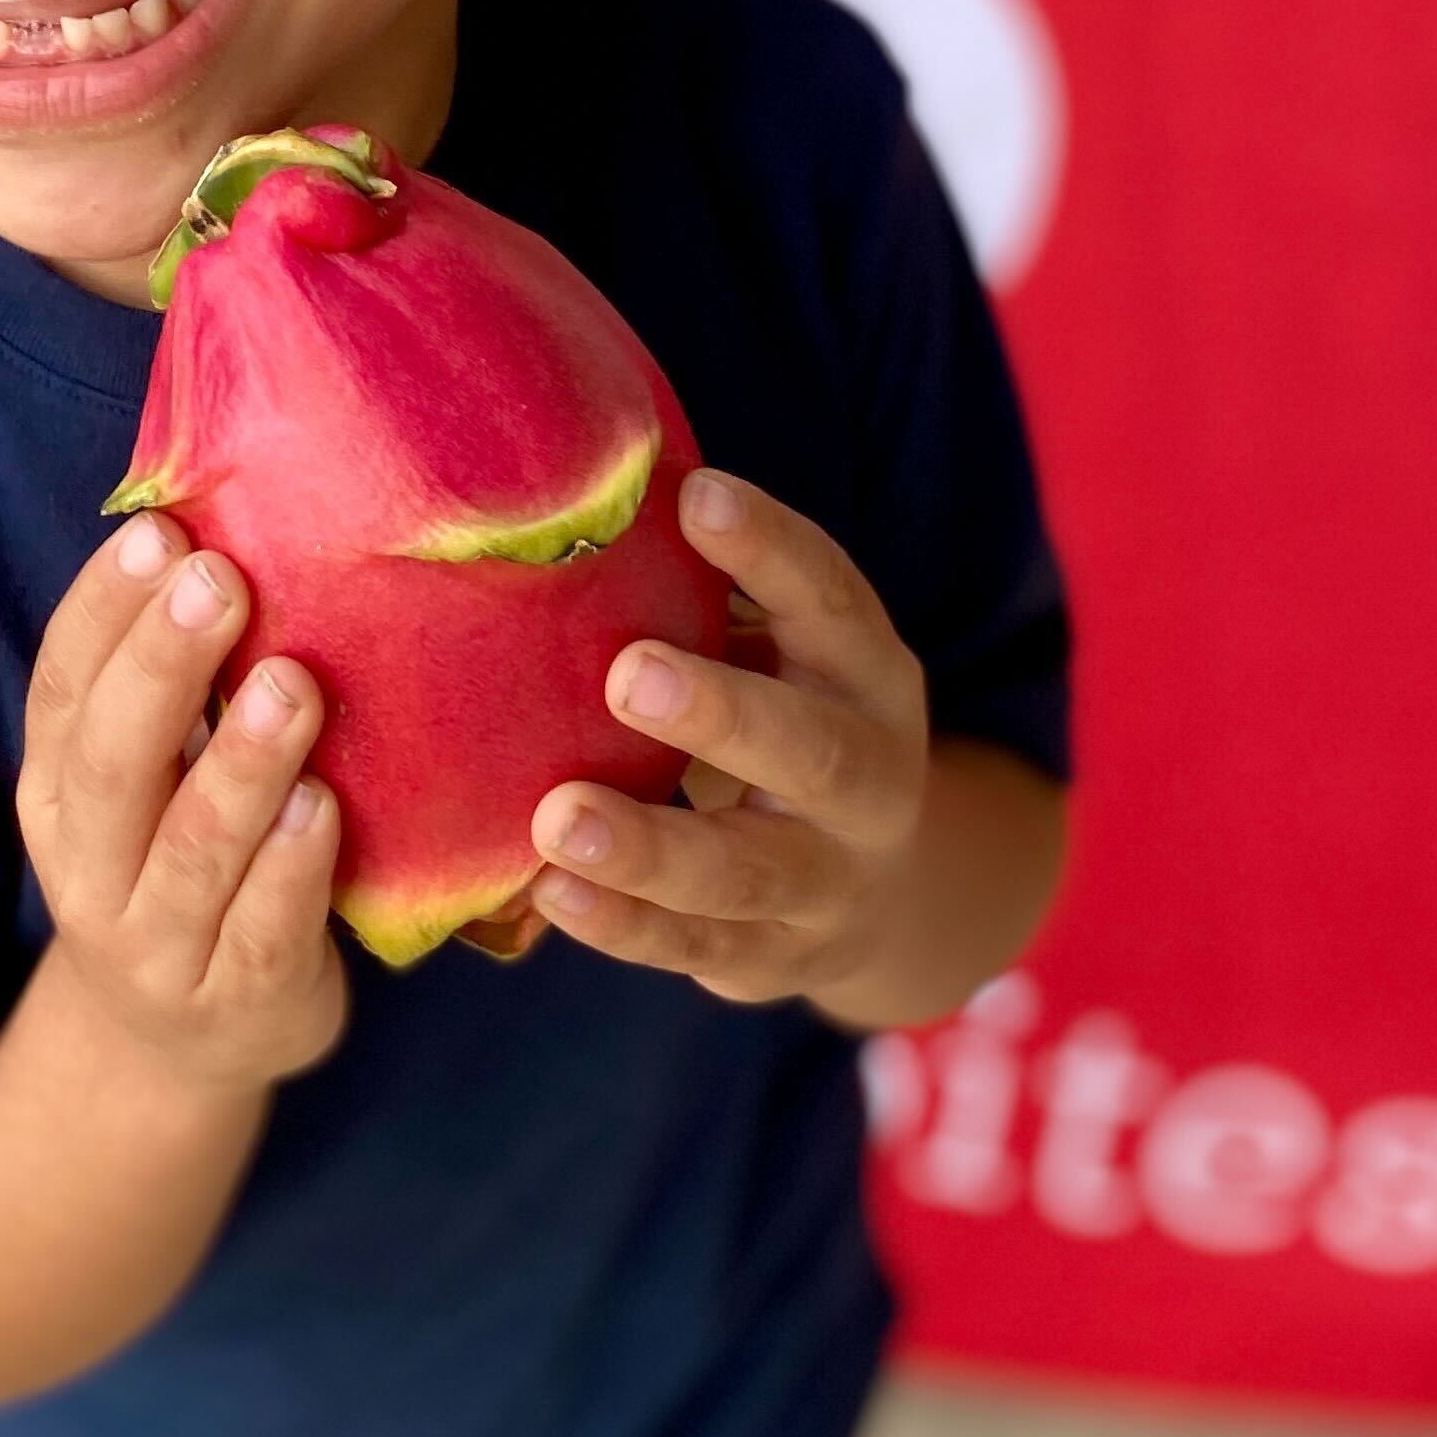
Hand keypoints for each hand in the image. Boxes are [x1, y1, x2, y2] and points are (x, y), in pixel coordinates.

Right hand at [17, 512, 347, 1093]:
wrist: (177, 1047)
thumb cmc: (179, 863)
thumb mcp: (150, 779)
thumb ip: (171, 681)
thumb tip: (225, 519)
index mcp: (58, 790)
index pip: (62, 688)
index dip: (101, 610)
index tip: (157, 530)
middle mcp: (89, 867)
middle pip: (111, 761)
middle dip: (162, 666)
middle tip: (220, 581)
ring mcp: (157, 945)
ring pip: (191, 849)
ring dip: (239, 764)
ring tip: (290, 685)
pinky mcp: (239, 1000)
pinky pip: (263, 931)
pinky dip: (291, 870)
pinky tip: (324, 808)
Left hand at [529, 471, 931, 1008]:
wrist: (889, 890)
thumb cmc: (785, 722)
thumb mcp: (783, 653)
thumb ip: (701, 595)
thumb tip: (564, 481)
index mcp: (867, 674)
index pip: (834, 600)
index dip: (771, 548)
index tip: (693, 494)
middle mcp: (868, 777)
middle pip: (813, 750)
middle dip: (723, 714)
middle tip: (627, 674)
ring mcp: (828, 880)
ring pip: (750, 871)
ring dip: (654, 848)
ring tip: (558, 819)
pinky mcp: (775, 955)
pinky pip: (699, 947)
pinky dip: (624, 925)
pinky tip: (548, 891)